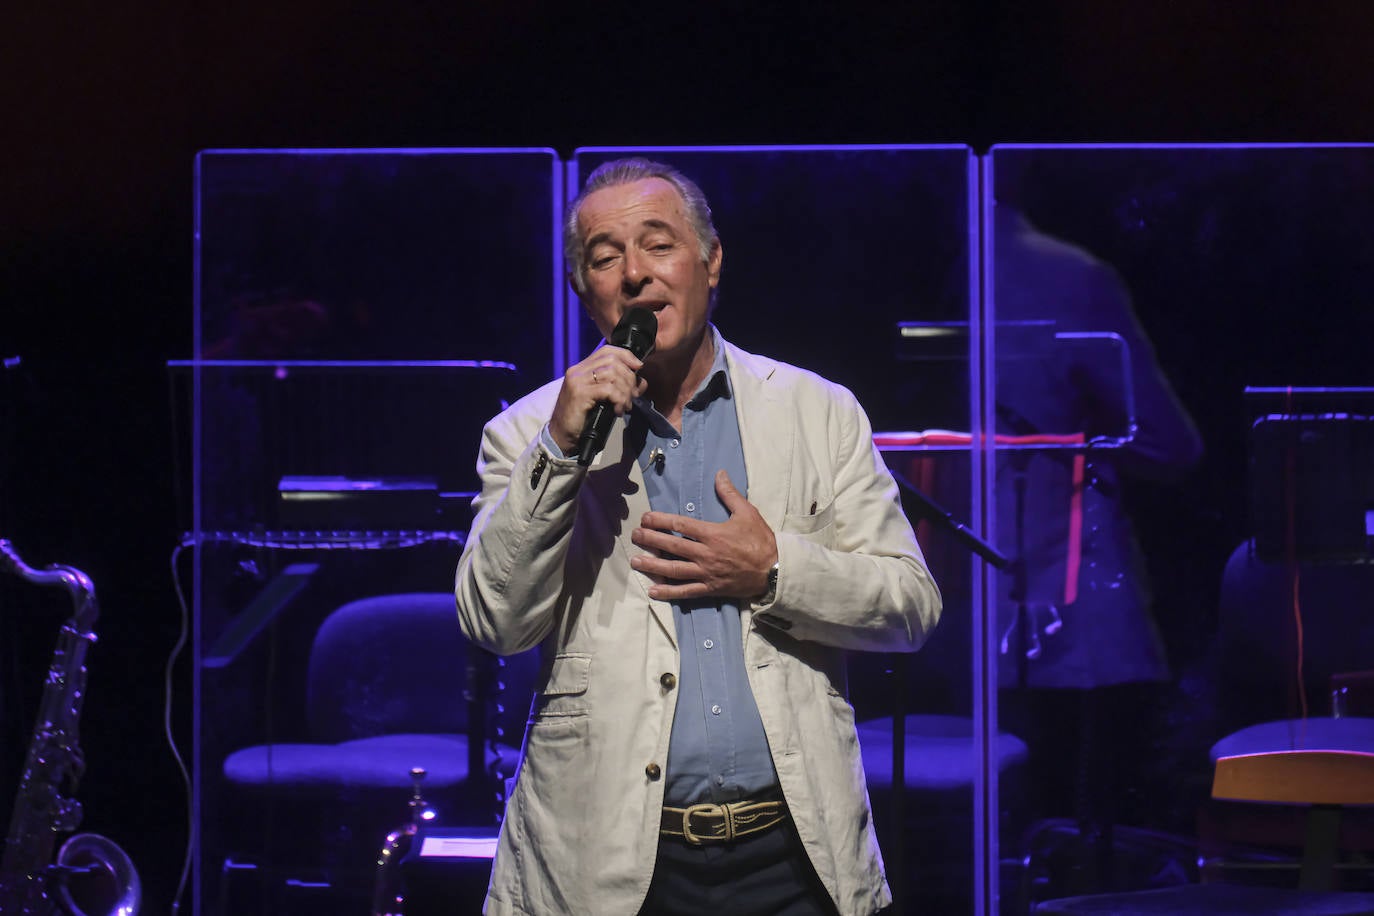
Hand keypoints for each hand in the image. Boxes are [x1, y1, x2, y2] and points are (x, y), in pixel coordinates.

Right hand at [549, 346, 647, 454]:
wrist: (561, 435)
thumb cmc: (581, 418)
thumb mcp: (603, 399)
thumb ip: (619, 387)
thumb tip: (642, 383)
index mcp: (581, 369)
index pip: (607, 351)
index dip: (626, 356)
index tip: (638, 368)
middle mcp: (577, 371)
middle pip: (612, 361)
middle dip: (629, 378)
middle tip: (633, 395)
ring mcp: (577, 381)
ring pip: (612, 374)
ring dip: (625, 390)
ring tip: (625, 405)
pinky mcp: (579, 393)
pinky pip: (608, 389)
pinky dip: (619, 399)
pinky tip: (618, 410)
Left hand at [630, 470, 777, 601]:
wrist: (775, 570)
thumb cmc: (761, 540)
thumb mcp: (747, 512)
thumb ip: (730, 494)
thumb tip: (719, 473)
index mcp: (712, 533)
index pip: (680, 525)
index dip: (660, 521)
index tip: (645, 518)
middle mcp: (706, 553)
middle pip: (672, 546)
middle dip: (650, 540)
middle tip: (634, 536)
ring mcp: (706, 572)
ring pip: (674, 569)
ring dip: (652, 566)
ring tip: (636, 561)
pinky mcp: (710, 588)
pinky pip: (686, 591)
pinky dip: (669, 592)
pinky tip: (653, 591)